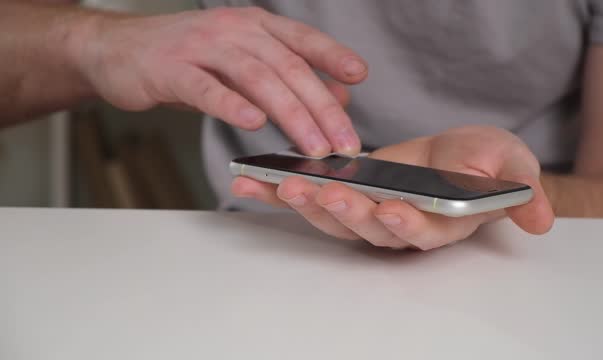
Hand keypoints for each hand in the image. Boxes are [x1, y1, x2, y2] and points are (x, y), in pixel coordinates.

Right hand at [72, 7, 363, 155]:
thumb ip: (286, 78)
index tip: (359, 76)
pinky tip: (254, 123)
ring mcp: (201, 46)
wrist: (118, 50)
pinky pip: (206, 88)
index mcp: (254, 26)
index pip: (302, 39)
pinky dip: (232, 105)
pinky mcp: (171, 68)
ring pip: (256, 78)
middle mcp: (233, 29)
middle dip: (321, 107)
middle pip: (287, 67)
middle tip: (344, 142)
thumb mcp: (240, 63)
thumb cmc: (186, 60)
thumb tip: (337, 95)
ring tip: (313, 146)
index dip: (332, 55)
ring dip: (290, 114)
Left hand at [232, 126, 554, 249]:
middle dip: (347, 213)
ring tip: (285, 184)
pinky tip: (250, 183)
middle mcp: (396, 226)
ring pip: (332, 218)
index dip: (408, 225)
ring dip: (307, 204)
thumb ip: (520, 189)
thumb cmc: (482, 162)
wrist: (452, 155)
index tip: (394, 211)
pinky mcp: (341, 194)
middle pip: (368, 229)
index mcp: (437, 223)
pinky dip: (277, 193)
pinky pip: (306, 197)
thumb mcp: (508, 164)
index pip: (422, 232)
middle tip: (328, 194)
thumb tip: (540, 217)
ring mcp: (364, 212)